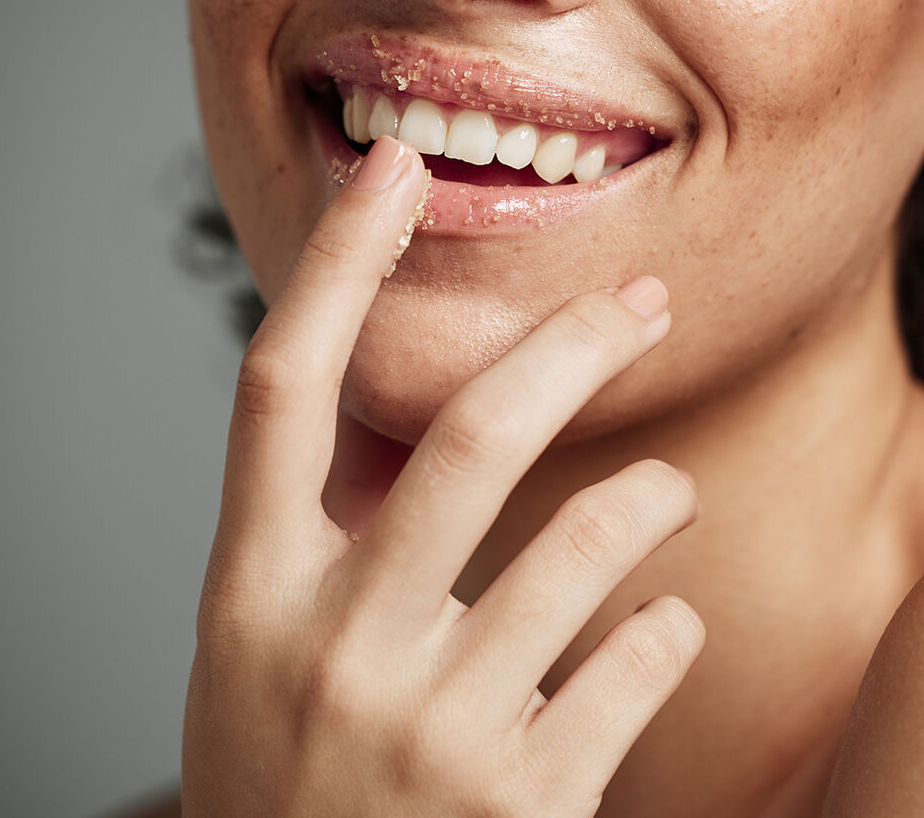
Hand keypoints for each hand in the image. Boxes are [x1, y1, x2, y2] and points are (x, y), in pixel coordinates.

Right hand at [182, 137, 703, 816]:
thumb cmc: (298, 782)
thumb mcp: (267, 657)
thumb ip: (325, 539)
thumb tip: (414, 404)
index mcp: (253, 594)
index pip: (282, 390)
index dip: (339, 269)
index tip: (392, 169)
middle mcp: (332, 648)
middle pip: (471, 437)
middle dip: (574, 347)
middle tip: (646, 305)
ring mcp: (426, 728)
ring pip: (591, 538)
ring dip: (655, 493)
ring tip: (667, 491)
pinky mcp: (521, 799)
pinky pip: (645, 656)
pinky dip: (670, 627)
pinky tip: (658, 634)